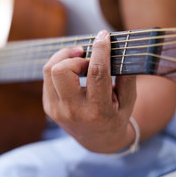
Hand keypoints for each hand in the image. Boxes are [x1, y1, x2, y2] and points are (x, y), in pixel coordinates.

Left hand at [43, 30, 136, 152]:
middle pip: (62, 70)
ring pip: (49, 70)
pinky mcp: (48, 107)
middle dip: (75, 58)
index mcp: (98, 111)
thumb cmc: (116, 116)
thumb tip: (121, 49)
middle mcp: (73, 111)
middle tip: (87, 57)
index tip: (103, 36)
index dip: (100, 50)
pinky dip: (59, 66)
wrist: (98, 140)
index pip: (96, 73)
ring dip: (64, 58)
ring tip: (78, 57)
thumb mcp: (128, 100)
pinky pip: (47, 77)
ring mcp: (56, 110)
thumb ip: (126, 76)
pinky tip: (72, 69)